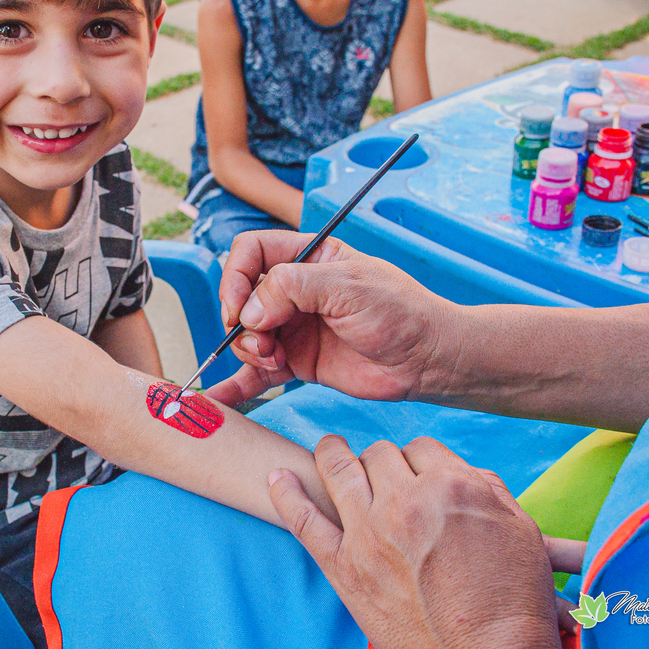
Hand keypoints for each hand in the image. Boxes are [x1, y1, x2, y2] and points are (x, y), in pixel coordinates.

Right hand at [206, 231, 453, 406]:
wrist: (428, 360)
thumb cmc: (402, 312)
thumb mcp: (349, 286)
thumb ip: (294, 287)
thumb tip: (249, 311)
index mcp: (309, 257)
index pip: (251, 251)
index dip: (236, 276)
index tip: (239, 306)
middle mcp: (295, 291)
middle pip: (242, 296)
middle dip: (241, 319)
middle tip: (262, 340)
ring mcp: (293, 327)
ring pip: (245, 334)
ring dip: (247, 349)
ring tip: (273, 359)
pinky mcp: (297, 362)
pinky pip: (257, 372)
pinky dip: (237, 384)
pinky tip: (219, 397)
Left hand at [269, 436, 569, 648]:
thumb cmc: (514, 600)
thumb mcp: (519, 530)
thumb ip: (487, 490)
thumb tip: (461, 473)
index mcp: (451, 485)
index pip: (421, 448)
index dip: (419, 460)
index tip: (417, 474)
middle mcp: (405, 501)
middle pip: (380, 455)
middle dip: (383, 461)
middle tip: (384, 475)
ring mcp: (369, 532)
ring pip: (339, 469)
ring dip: (332, 453)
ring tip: (329, 449)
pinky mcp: (344, 566)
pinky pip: (303, 520)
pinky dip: (285, 494)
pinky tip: (277, 476)